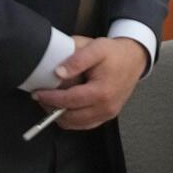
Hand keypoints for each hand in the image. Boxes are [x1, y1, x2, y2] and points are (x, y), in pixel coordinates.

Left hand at [32, 37, 146, 129]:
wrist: (135, 58)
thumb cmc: (116, 53)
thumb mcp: (96, 48)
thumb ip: (77, 59)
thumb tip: (58, 73)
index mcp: (102, 91)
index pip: (69, 101)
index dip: (50, 98)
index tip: (37, 93)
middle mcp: (106, 106)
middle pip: (70, 117)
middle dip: (51, 108)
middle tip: (41, 97)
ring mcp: (108, 113)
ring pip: (75, 124)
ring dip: (60, 115)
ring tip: (51, 101)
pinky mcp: (108, 115)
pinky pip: (84, 125)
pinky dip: (71, 119)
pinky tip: (65, 107)